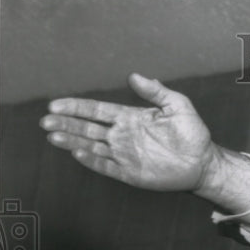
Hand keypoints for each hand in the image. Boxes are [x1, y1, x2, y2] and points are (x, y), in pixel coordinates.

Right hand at [41, 72, 217, 191]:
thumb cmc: (192, 133)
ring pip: (92, 147)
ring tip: (53, 136)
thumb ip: (156, 91)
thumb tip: (134, 76)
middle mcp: (122, 136)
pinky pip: (107, 166)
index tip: (56, 105)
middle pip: (88, 128)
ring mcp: (125, 155)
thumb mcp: (178, 105)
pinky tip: (78, 153)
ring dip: (72, 142)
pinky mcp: (131, 173)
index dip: (76, 107)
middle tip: (46, 121)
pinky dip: (93, 160)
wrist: (204, 162)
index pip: (96, 111)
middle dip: (66, 124)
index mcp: (129, 118)